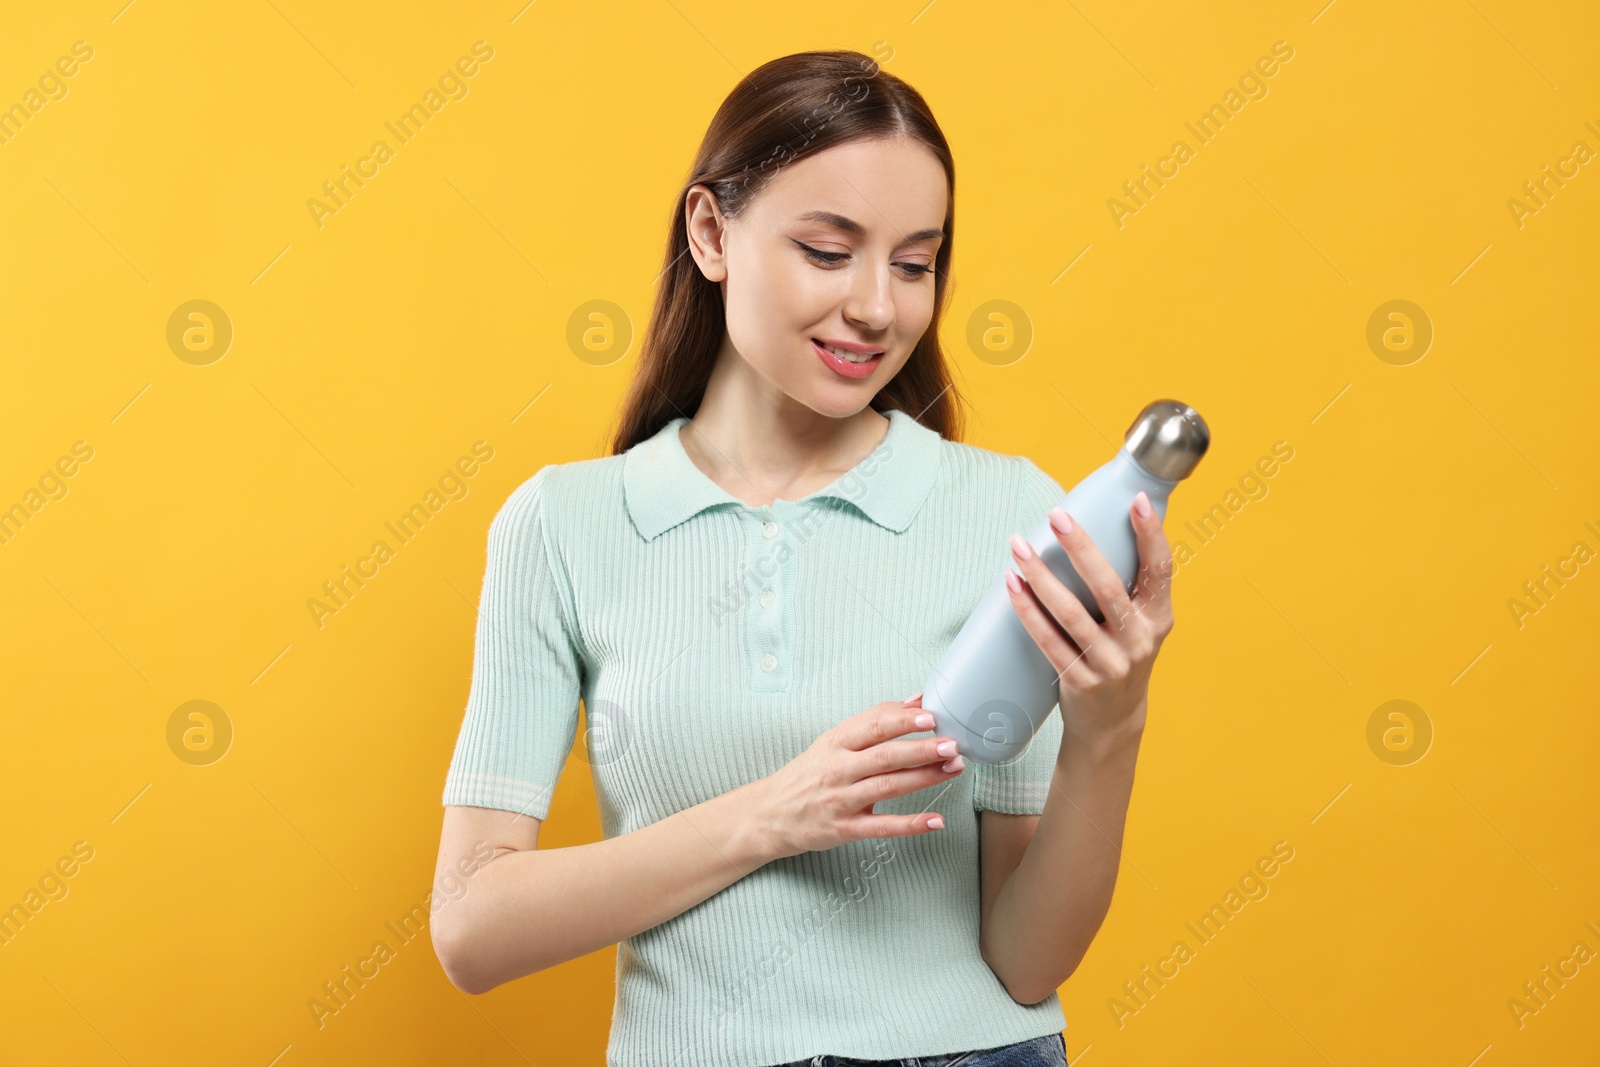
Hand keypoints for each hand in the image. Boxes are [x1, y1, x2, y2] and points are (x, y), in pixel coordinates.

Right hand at [752, 695, 964, 860]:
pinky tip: (935, 820)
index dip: (902, 720)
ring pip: (888, 786)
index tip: (930, 716)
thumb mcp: (834, 742)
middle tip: (952, 744)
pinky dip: (911, 824)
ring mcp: (841, 800)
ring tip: (952, 769)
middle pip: (884, 756)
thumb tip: (916, 701)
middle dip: (921, 749)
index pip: (872, 726)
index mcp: (836, 743)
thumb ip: (874, 722)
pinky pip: (882, 827)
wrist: (770, 813)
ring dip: (924, 778)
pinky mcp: (845, 829)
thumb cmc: (808, 774)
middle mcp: (838, 769)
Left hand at [1003, 490, 1174, 747]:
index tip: (1134, 500)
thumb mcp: (1140, 626)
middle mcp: (1139, 640)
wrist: (1112, 722)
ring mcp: (1110, 664)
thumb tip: (1100, 527)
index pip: (1160, 569)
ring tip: (1018, 547)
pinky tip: (1012, 586)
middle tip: (1056, 515)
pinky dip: (1027, 611)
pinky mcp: (1080, 681)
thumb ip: (1129, 587)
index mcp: (1158, 619)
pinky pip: (1048, 640)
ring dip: (1041, 576)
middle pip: (1108, 587)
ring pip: (1071, 613)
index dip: (1150, 534)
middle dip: (1080, 547)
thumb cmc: (1121, 657)